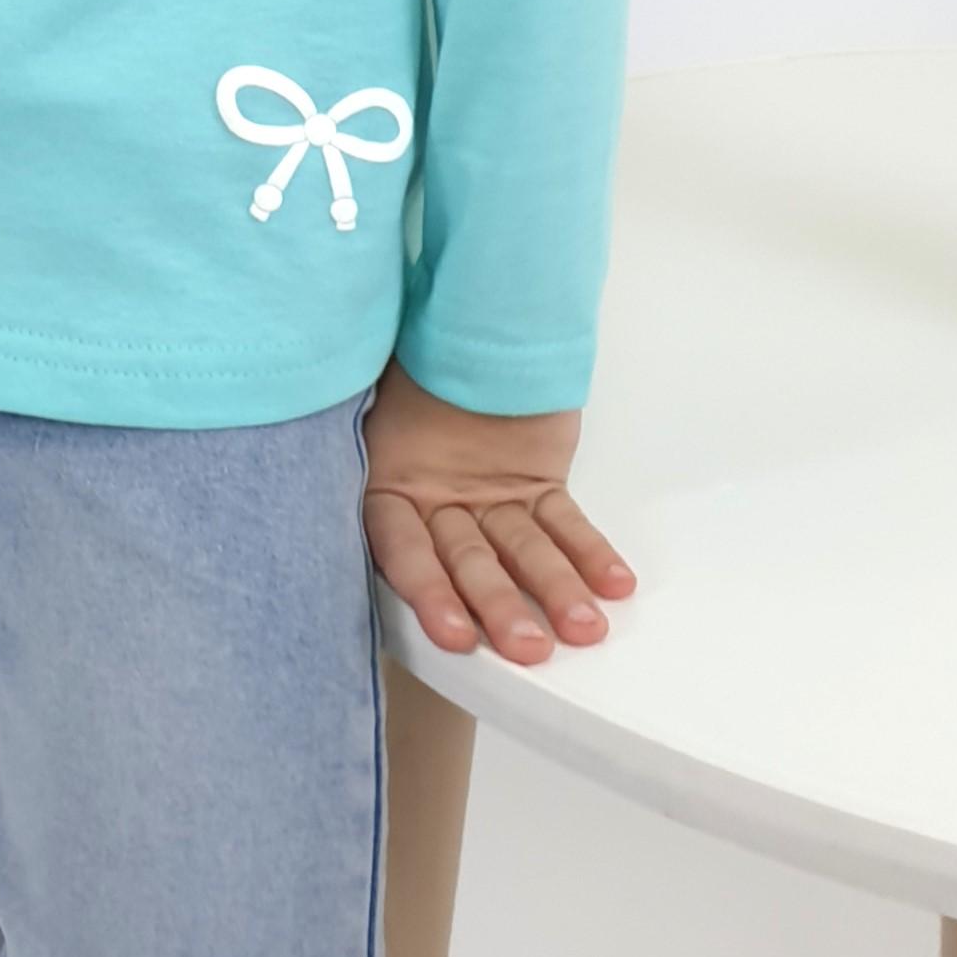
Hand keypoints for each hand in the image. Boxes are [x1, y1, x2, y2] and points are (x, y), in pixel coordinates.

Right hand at [360, 357, 634, 665]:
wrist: (471, 309)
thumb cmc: (417, 340)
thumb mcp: (376, 379)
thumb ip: (363, 410)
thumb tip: (343, 409)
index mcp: (387, 483)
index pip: (404, 548)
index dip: (429, 591)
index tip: (455, 634)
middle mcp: (437, 502)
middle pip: (468, 562)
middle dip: (499, 605)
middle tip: (530, 647)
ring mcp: (489, 499)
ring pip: (523, 551)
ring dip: (554, 589)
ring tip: (584, 627)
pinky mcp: (536, 486)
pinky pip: (564, 524)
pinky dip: (589, 551)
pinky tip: (613, 582)